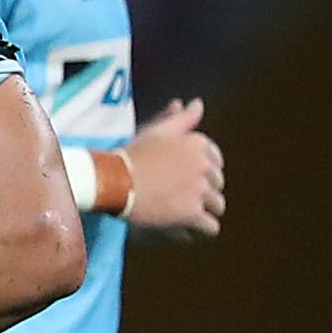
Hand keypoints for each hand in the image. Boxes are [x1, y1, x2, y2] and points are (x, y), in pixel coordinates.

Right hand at [121, 98, 225, 239]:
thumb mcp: (157, 131)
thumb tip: (196, 103)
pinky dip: (199, 229)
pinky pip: (211, 227)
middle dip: (203, 191)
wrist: (114, 181)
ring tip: (180, 211)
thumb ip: (181, 119)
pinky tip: (183, 225)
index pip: (217, 162)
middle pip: (218, 185)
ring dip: (203, 210)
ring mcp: (200, 189)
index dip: (201, 172)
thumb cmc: (132, 155)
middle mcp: (204, 165)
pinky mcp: (193, 213)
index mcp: (198, 143)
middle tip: (177, 195)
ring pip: (217, 206)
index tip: (183, 178)